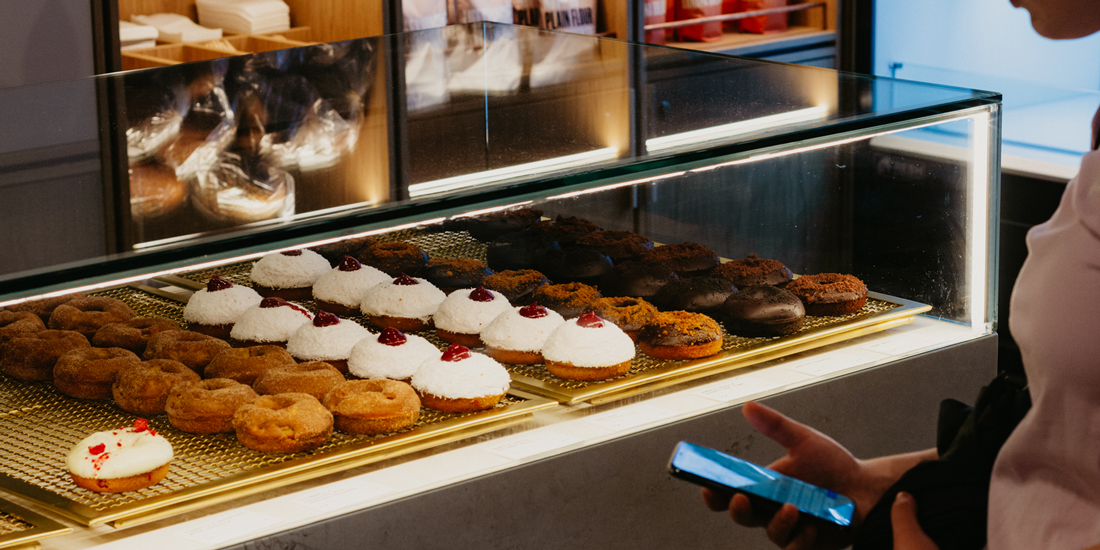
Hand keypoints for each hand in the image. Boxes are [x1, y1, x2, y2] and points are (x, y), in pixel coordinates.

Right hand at [701, 401, 934, 549]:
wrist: (867, 486)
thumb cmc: (833, 465)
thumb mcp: (804, 440)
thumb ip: (776, 425)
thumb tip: (748, 406)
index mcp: (763, 487)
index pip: (728, 495)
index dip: (713, 494)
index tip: (707, 484)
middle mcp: (771, 510)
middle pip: (743, 516)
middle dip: (738, 509)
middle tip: (742, 497)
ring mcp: (791, 529)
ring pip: (772, 534)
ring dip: (777, 523)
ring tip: (792, 508)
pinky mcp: (811, 544)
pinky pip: (796, 549)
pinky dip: (801, 539)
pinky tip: (812, 525)